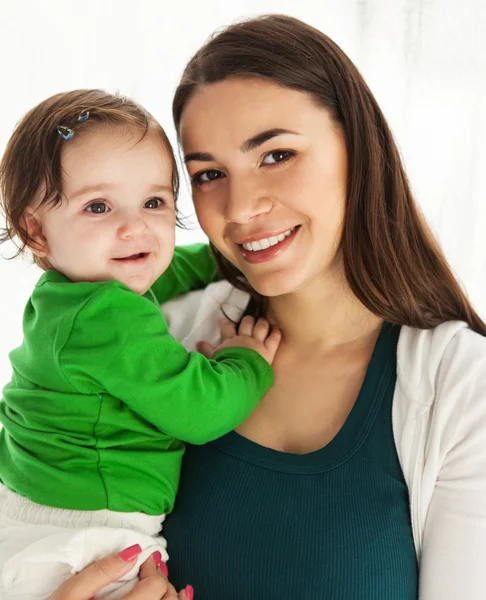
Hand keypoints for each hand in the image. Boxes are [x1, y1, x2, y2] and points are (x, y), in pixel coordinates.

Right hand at [48, 545, 192, 599]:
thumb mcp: (71, 593)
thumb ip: (101, 570)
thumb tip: (134, 551)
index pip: (154, 587)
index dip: (152, 568)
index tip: (144, 559)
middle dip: (163, 580)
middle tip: (151, 569)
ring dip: (173, 596)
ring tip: (170, 584)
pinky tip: (177, 599)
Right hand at [197, 315, 281, 364]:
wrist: (238, 376)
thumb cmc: (224, 368)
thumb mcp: (213, 359)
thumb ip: (207, 350)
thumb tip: (198, 343)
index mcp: (230, 341)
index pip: (227, 328)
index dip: (225, 323)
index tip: (224, 319)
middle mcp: (244, 339)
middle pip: (247, 324)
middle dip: (248, 320)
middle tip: (248, 318)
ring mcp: (257, 343)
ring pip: (260, 327)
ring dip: (261, 323)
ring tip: (262, 320)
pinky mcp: (268, 350)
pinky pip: (274, 338)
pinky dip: (275, 332)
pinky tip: (276, 328)